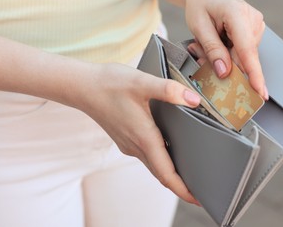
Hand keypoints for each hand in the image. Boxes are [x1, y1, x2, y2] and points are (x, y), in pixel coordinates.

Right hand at [80, 63, 200, 204]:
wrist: (82, 87)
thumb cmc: (108, 84)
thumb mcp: (141, 82)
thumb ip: (168, 90)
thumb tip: (193, 100)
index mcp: (143, 137)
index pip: (166, 173)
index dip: (183, 189)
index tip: (197, 199)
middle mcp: (136, 146)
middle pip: (161, 174)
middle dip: (180, 185)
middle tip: (199, 190)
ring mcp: (128, 144)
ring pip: (153, 165)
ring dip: (170, 173)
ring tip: (187, 173)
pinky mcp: (124, 139)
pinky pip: (146, 156)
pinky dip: (159, 160)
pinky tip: (166, 150)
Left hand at [184, 0, 267, 99]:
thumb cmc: (201, 2)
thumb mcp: (199, 26)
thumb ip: (212, 49)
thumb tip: (224, 71)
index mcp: (237, 14)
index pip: (247, 50)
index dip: (253, 74)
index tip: (259, 91)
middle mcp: (252, 20)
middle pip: (242, 57)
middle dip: (222, 63)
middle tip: (199, 52)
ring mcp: (256, 25)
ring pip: (241, 57)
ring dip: (223, 58)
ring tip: (205, 43)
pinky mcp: (254, 31)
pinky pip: (242, 52)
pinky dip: (227, 53)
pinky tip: (217, 43)